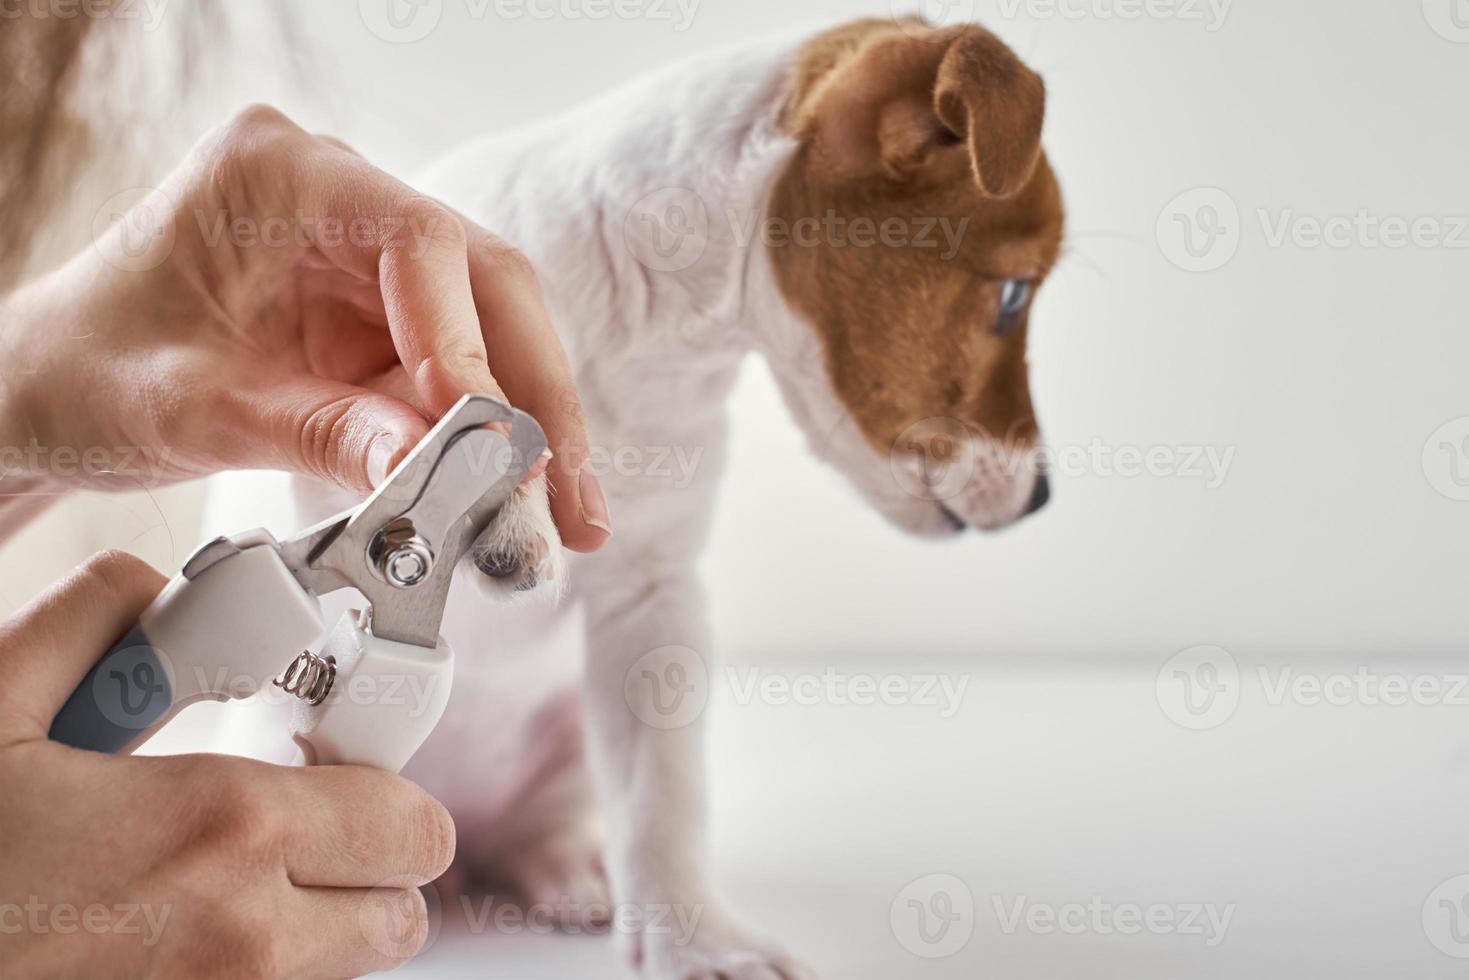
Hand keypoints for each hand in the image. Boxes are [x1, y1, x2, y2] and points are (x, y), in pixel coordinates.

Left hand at [0, 104, 609, 550]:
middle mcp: (341, 202)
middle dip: (536, 396)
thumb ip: (323, 433)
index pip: (422, 244)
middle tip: (573, 498)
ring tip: (561, 517)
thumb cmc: (82, 374)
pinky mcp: (376, 317)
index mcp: (282, 178)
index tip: (490, 443)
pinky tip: (509, 498)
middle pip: (486, 283)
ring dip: (527, 428)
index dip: (470, 344)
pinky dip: (483, 441)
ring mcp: (365, 260)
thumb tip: (440, 475)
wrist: (41, 393)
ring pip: (490, 330)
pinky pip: (455, 371)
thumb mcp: (193, 410)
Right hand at [0, 552, 455, 976]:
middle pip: (402, 910)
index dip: (380, 782)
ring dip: (319, 914)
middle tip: (295, 816)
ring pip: (345, 965)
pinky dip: (259, 961)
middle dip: (370, 857)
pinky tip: (173, 921)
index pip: (411, 822)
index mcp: (221, 832)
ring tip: (223, 869)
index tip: (327, 759)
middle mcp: (245, 941)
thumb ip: (84, 621)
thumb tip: (150, 589)